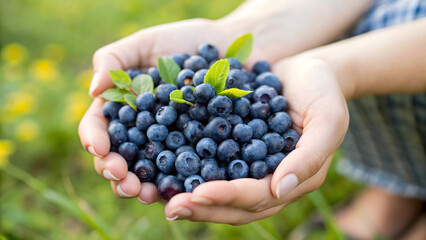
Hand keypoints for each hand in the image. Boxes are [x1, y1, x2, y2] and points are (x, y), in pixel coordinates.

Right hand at [78, 18, 274, 202]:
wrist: (231, 49)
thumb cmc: (185, 40)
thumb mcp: (146, 42)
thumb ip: (113, 59)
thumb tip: (93, 89)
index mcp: (122, 108)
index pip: (98, 128)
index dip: (94, 139)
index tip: (99, 148)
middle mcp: (141, 131)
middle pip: (119, 157)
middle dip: (116, 173)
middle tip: (124, 181)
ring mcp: (168, 145)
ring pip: (147, 173)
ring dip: (141, 188)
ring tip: (144, 194)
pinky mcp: (194, 153)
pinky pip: (183, 173)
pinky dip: (178, 185)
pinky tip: (179, 193)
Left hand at [165, 58, 348, 223]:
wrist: (306, 70)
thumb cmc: (323, 91)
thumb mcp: (328, 119)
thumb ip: (310, 156)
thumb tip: (281, 190)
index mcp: (293, 180)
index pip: (258, 197)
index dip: (230, 197)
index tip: (200, 193)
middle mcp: (269, 180)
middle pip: (235, 204)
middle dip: (203, 206)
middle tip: (172, 206)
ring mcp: (250, 167)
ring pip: (219, 190)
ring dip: (191, 195)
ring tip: (159, 196)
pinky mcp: (233, 149)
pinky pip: (209, 164)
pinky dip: (187, 170)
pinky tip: (163, 168)